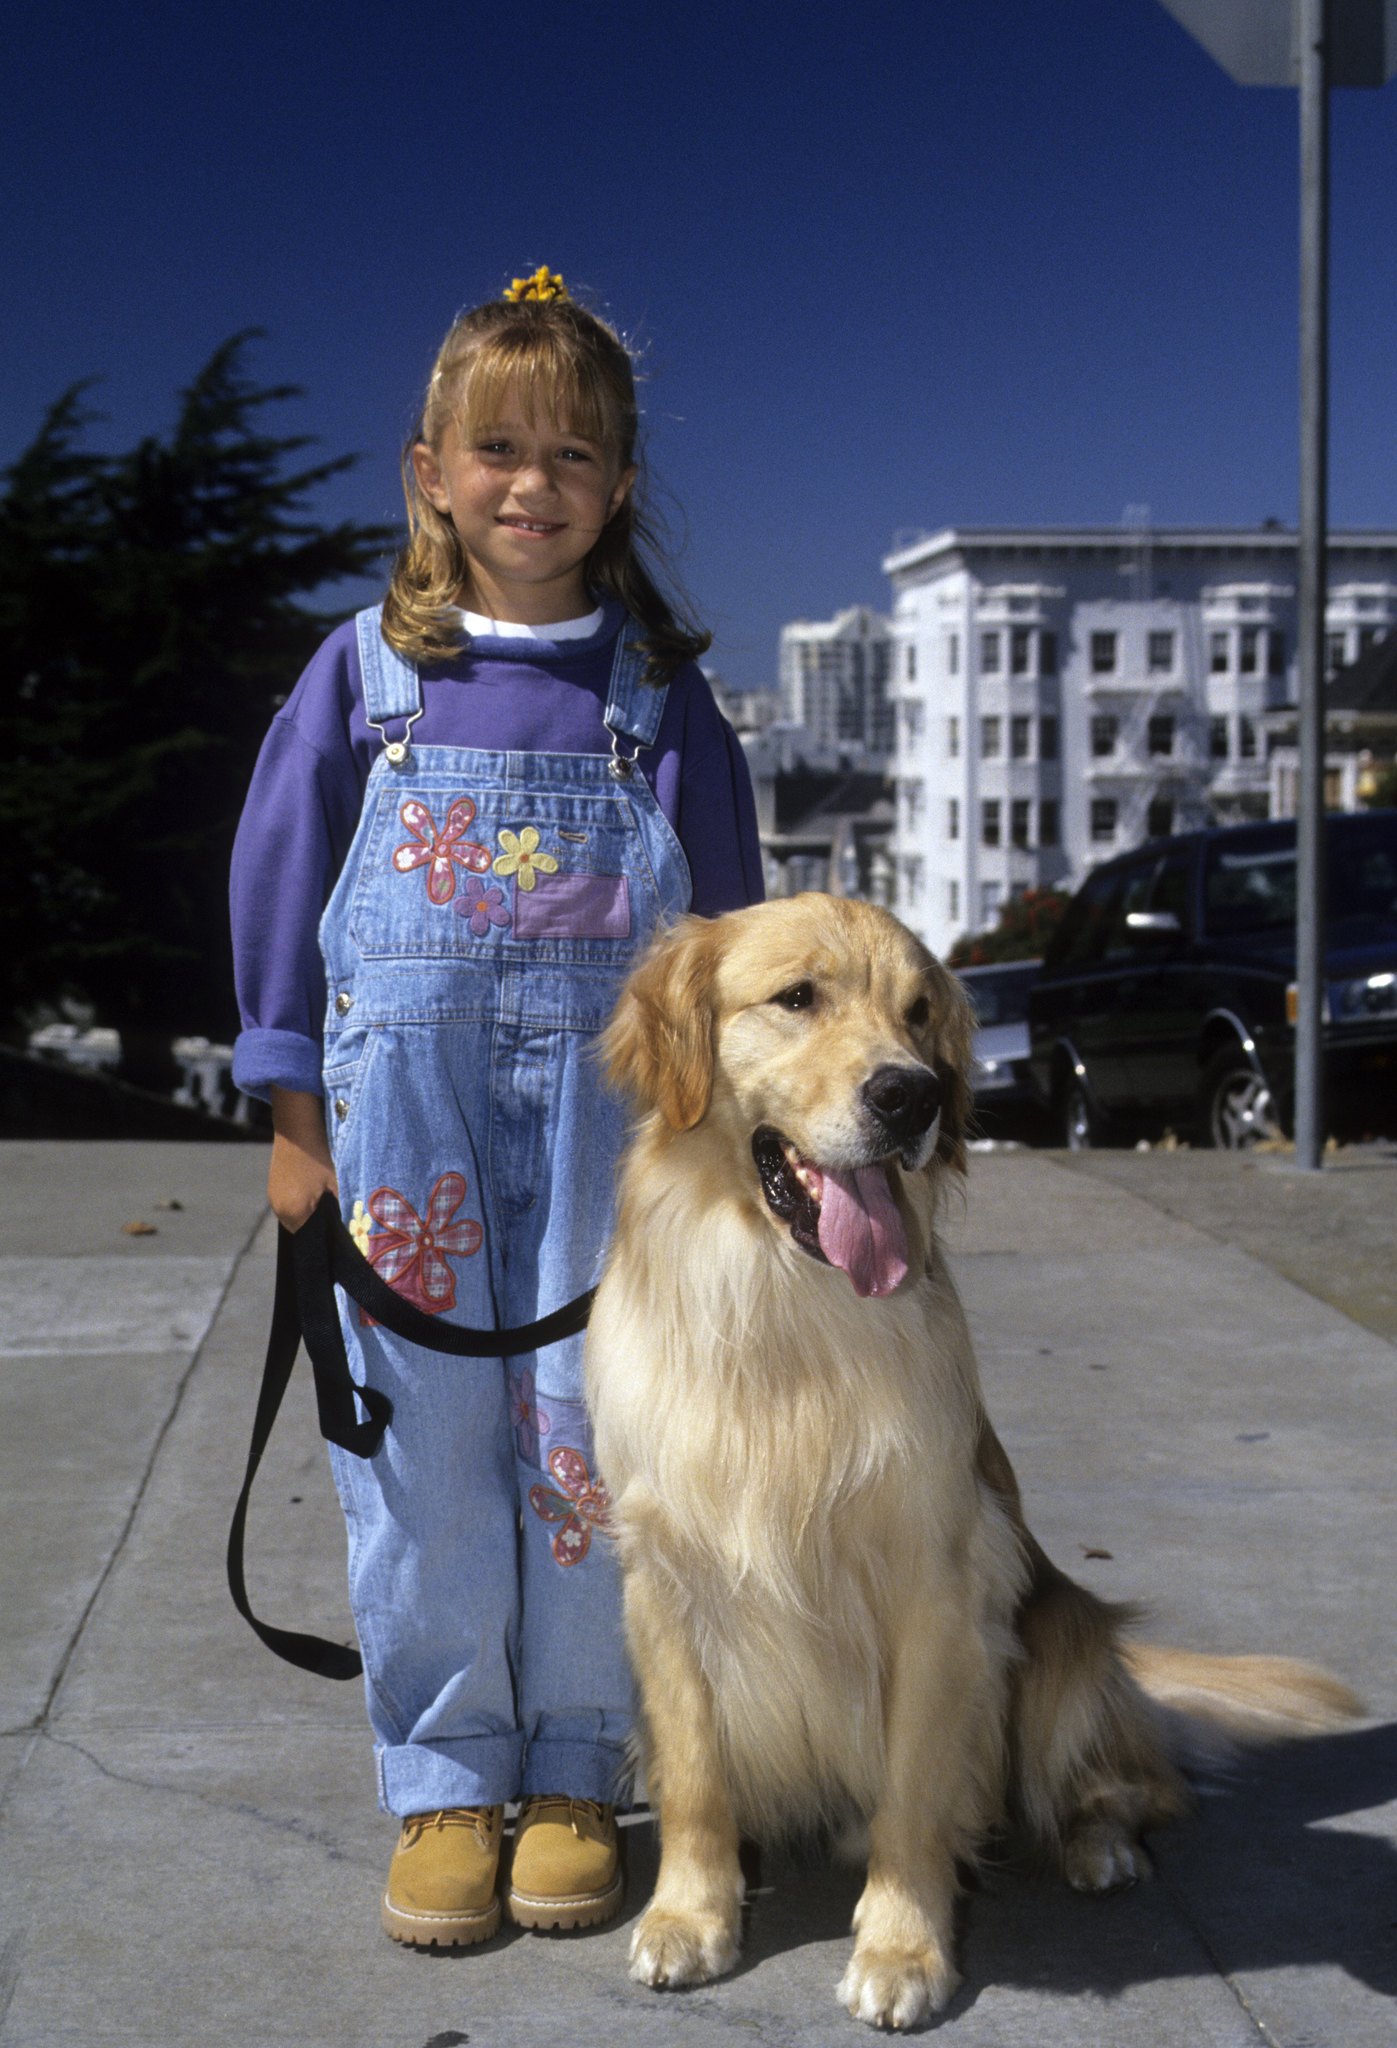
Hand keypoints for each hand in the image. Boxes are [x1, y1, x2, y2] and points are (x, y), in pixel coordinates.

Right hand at [268, 1087, 339, 1231]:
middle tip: (342, 1215)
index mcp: (293, 1212)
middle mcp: (279, 1208)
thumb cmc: (320, 1152)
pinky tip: (318, 1186)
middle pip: (304, 1230)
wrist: (297, 1122)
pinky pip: (292, 1202)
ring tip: (331, 1198)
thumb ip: (344, 1208)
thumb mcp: (338, 1181)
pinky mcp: (274, 1184)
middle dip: (321, 1226)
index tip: (345, 1233)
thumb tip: (354, 1226)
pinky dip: (306, 1200)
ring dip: (313, 1211)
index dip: (328, 1238)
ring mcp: (274, 1196)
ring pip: (298, 1215)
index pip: (311, 1241)